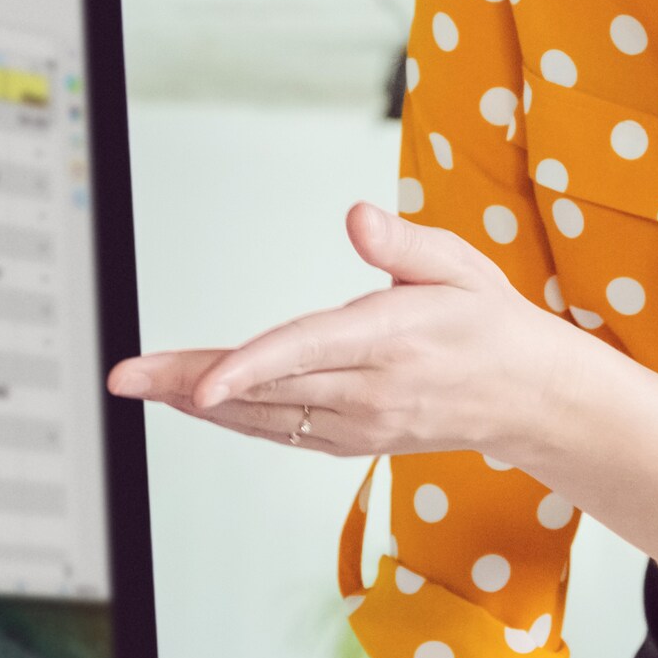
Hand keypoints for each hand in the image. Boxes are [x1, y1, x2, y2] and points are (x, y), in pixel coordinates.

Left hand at [106, 204, 584, 464]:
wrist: (532, 399)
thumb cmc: (492, 324)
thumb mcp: (460, 265)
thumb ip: (402, 243)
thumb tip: (357, 217)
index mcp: (392, 339)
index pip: (307, 353)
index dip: (248, 368)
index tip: (199, 382)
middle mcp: (371, 390)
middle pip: (265, 389)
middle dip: (187, 383)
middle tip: (126, 376)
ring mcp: (361, 423)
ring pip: (264, 417)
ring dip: (198, 402)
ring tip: (143, 385)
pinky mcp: (355, 441)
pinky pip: (282, 433)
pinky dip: (235, 419)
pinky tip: (196, 404)